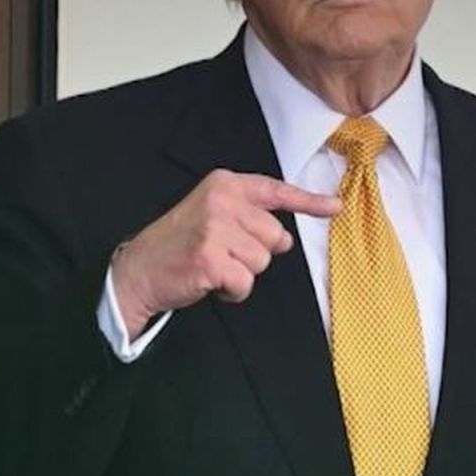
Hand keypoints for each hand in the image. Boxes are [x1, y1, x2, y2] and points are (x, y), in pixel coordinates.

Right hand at [111, 169, 341, 339]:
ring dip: (242, 273)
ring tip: (214, 266)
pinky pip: (246, 282)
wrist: (139, 270)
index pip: (276, 191)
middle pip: (275, 236)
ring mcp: (215, 229)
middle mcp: (222, 201)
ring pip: (263, 261)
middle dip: (255, 253)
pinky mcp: (210, 258)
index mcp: (225, 185)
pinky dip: (233, 291)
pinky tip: (211, 282)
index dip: (309, 202)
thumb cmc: (181, 244)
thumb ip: (251, 218)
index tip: (335, 207)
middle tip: (223, 253)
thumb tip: (287, 239)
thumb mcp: (214, 214)